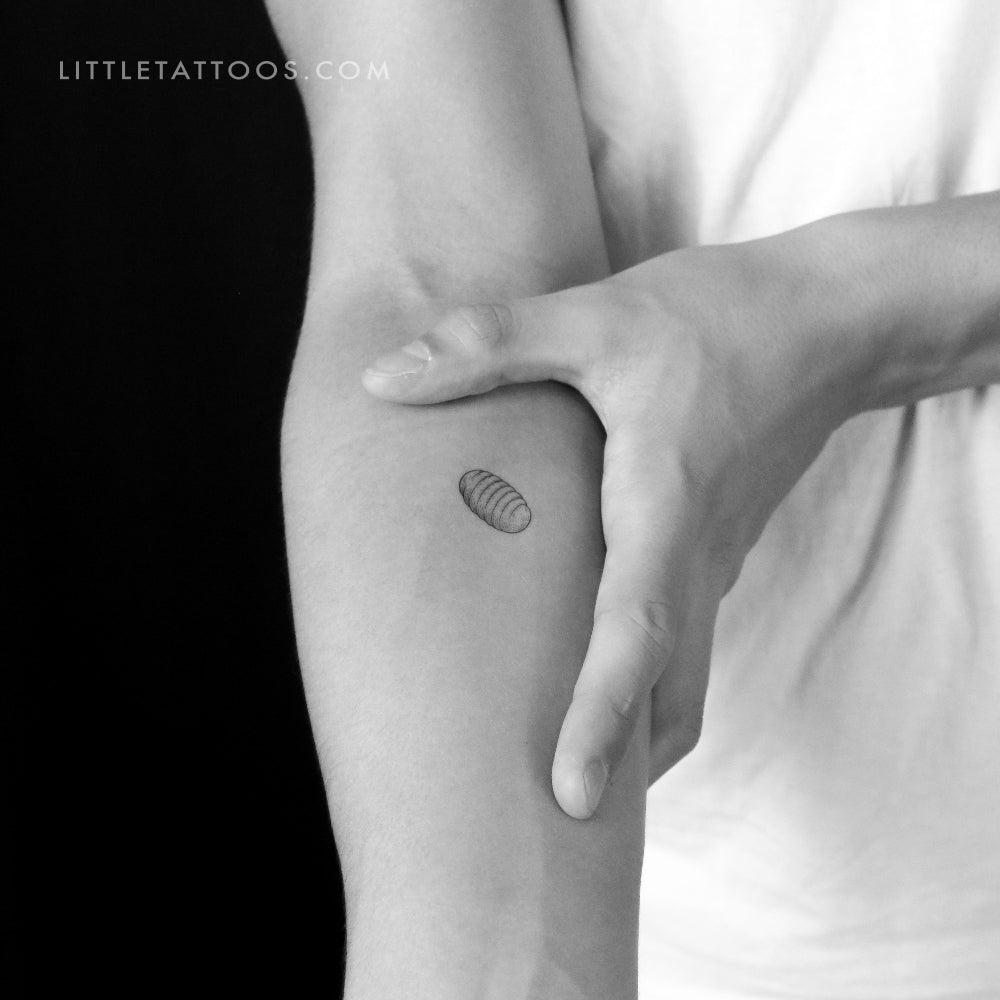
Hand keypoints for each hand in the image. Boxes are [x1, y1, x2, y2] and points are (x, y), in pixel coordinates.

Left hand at [361, 224, 871, 818]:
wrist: (830, 322)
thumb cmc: (719, 318)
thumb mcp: (598, 317)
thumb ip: (491, 344)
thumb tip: (381, 378)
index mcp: (666, 508)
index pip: (637, 632)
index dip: (602, 716)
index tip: (569, 798)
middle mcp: (697, 558)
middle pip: (669, 696)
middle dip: (619, 768)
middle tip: (548, 827)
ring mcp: (713, 564)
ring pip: (682, 683)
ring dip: (635, 739)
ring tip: (565, 777)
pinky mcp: (714, 553)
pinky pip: (684, 647)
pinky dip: (646, 690)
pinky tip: (592, 684)